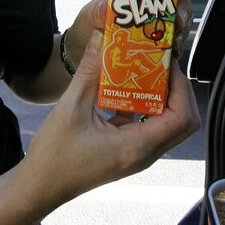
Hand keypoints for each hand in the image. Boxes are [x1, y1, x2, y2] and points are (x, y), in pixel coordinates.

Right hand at [23, 30, 200, 209]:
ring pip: (168, 123)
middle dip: (177, 90)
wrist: (40, 186)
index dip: (180, 87)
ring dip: (162, 96)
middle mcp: (144, 153)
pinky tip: (126, 86)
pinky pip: (149, 126)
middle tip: (159, 66)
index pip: (181, 117)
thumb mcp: (70, 108)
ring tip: (145, 71)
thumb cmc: (54, 156)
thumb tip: (102, 38)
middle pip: (183, 121)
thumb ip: (90, 72)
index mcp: (137, 147)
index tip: (164, 63)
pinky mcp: (128, 151)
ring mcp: (138, 154)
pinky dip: (145, 105)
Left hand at [63, 0, 197, 67]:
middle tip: (179, 21)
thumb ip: (98, 10)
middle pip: (176, 0)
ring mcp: (152, 26)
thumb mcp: (89, 15)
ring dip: (181, 30)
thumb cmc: (86, 27)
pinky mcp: (153, 45)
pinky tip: (172, 54)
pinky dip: (175, 48)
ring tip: (175, 42)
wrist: (82, 54)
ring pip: (178, 22)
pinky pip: (170, 44)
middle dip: (183, 8)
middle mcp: (148, 6)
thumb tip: (107, 8)